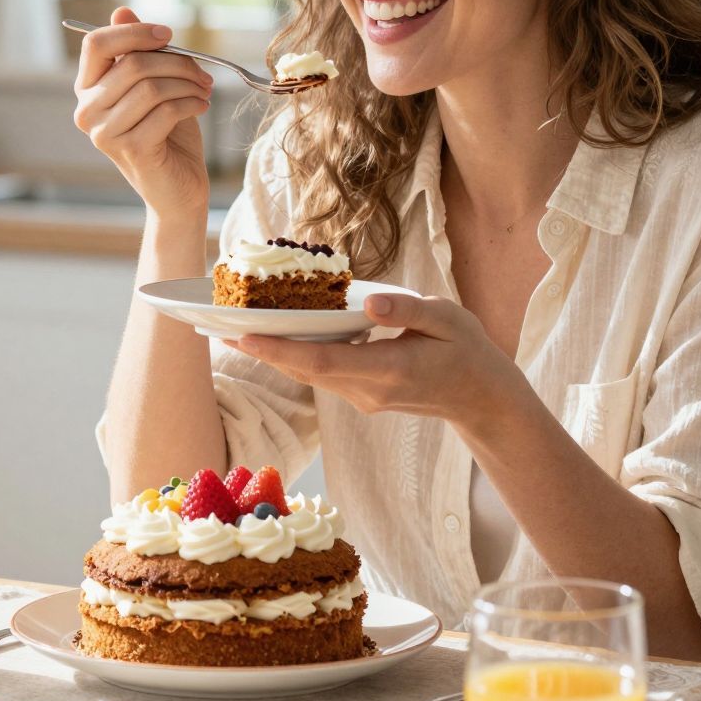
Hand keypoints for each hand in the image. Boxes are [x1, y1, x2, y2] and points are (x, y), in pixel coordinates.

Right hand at [72, 8, 214, 218]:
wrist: (178, 188)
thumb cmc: (167, 134)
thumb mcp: (153, 85)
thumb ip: (137, 51)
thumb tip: (122, 11)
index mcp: (87, 89)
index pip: (96, 44)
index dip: (134, 32)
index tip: (168, 35)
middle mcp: (87, 111)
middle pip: (132, 63)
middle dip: (177, 62)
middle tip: (203, 73)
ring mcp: (105, 134)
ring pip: (152, 86)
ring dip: (188, 84)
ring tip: (204, 91)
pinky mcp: (131, 150)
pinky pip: (166, 110)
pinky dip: (191, 103)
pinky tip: (201, 107)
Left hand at [226, 292, 524, 431]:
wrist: (482, 399)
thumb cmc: (469, 352)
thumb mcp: (448, 319)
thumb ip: (408, 310)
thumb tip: (371, 301)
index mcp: (389, 371)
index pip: (323, 362)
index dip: (280, 350)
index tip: (244, 335)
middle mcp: (369, 391)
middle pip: (304, 370)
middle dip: (261, 349)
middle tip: (218, 326)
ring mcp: (364, 398)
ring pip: (309, 374)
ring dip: (273, 353)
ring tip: (235, 327)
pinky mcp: (363, 396)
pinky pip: (322, 374)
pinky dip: (296, 356)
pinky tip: (278, 335)